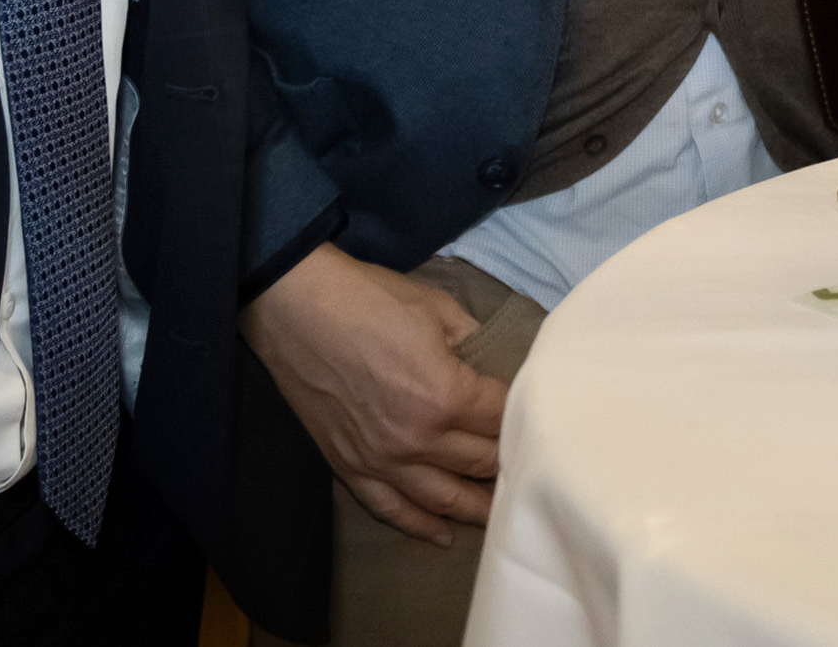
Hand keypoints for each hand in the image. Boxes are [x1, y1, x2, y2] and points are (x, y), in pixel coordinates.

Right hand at [241, 243, 510, 543]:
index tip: (541, 421)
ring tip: (502, 514)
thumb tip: (493, 363)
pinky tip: (444, 536)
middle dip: (510, 465)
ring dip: (476, 508)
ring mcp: (382, 460)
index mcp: (447, 396)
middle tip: (533, 469)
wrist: (296, 307)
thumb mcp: (437, 310)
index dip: (524, 417)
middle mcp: (418, 438)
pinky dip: (420, 525)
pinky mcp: (351, 467)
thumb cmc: (367, 299)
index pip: (502, 419)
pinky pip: (391, 509)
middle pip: (481, 463)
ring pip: (443, 498)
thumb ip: (474, 342)